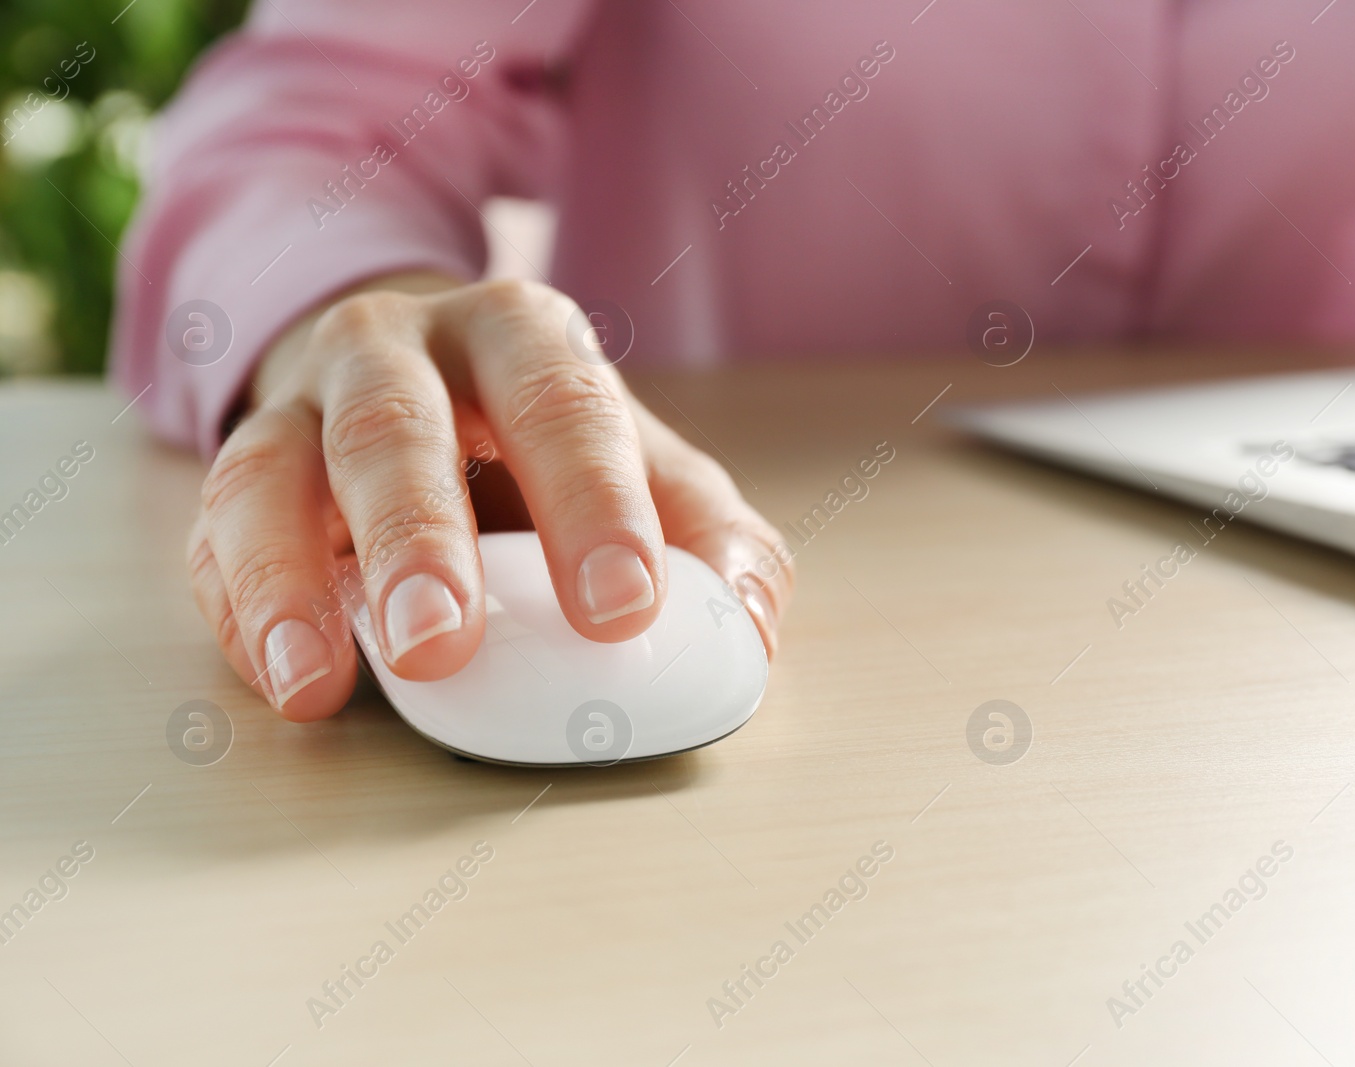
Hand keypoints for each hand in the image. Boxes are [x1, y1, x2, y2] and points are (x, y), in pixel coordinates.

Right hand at [187, 273, 792, 720]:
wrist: (414, 369)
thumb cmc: (542, 436)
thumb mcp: (638, 461)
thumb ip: (706, 532)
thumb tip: (748, 628)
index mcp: (525, 336)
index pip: (565, 408)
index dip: (593, 504)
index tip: (623, 609)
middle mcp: (400, 351)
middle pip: (397, 430)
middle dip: (416, 539)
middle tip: (443, 646)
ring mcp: (303, 405)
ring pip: (273, 476)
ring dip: (293, 581)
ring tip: (320, 680)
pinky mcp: (238, 471)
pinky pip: (217, 537)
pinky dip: (243, 611)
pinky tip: (284, 680)